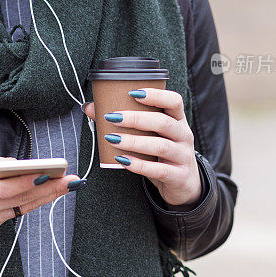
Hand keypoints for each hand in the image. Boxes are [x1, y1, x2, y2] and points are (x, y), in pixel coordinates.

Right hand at [0, 155, 81, 234]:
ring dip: (48, 197)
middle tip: (72, 180)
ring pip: (24, 207)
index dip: (27, 183)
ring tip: (69, 185)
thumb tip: (20, 165)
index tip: (47, 175)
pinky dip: (35, 202)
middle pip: (21, 199)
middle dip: (49, 189)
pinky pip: (18, 212)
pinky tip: (51, 194)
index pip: (5, 188)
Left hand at [82, 88, 201, 207]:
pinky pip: (159, 170)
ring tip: (112, 139)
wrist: (184, 183)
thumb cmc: (162, 153)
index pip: (174, 101)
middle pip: (163, 122)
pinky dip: (139, 165)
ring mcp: (183, 156)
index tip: (133, 93)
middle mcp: (184, 135)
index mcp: (178, 120)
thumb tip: (92, 107)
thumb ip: (127, 122)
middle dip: (136, 118)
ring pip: (160, 146)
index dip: (156, 95)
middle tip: (112, 117)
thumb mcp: (151, 135)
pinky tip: (122, 161)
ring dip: (134, 141)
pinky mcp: (178, 176)